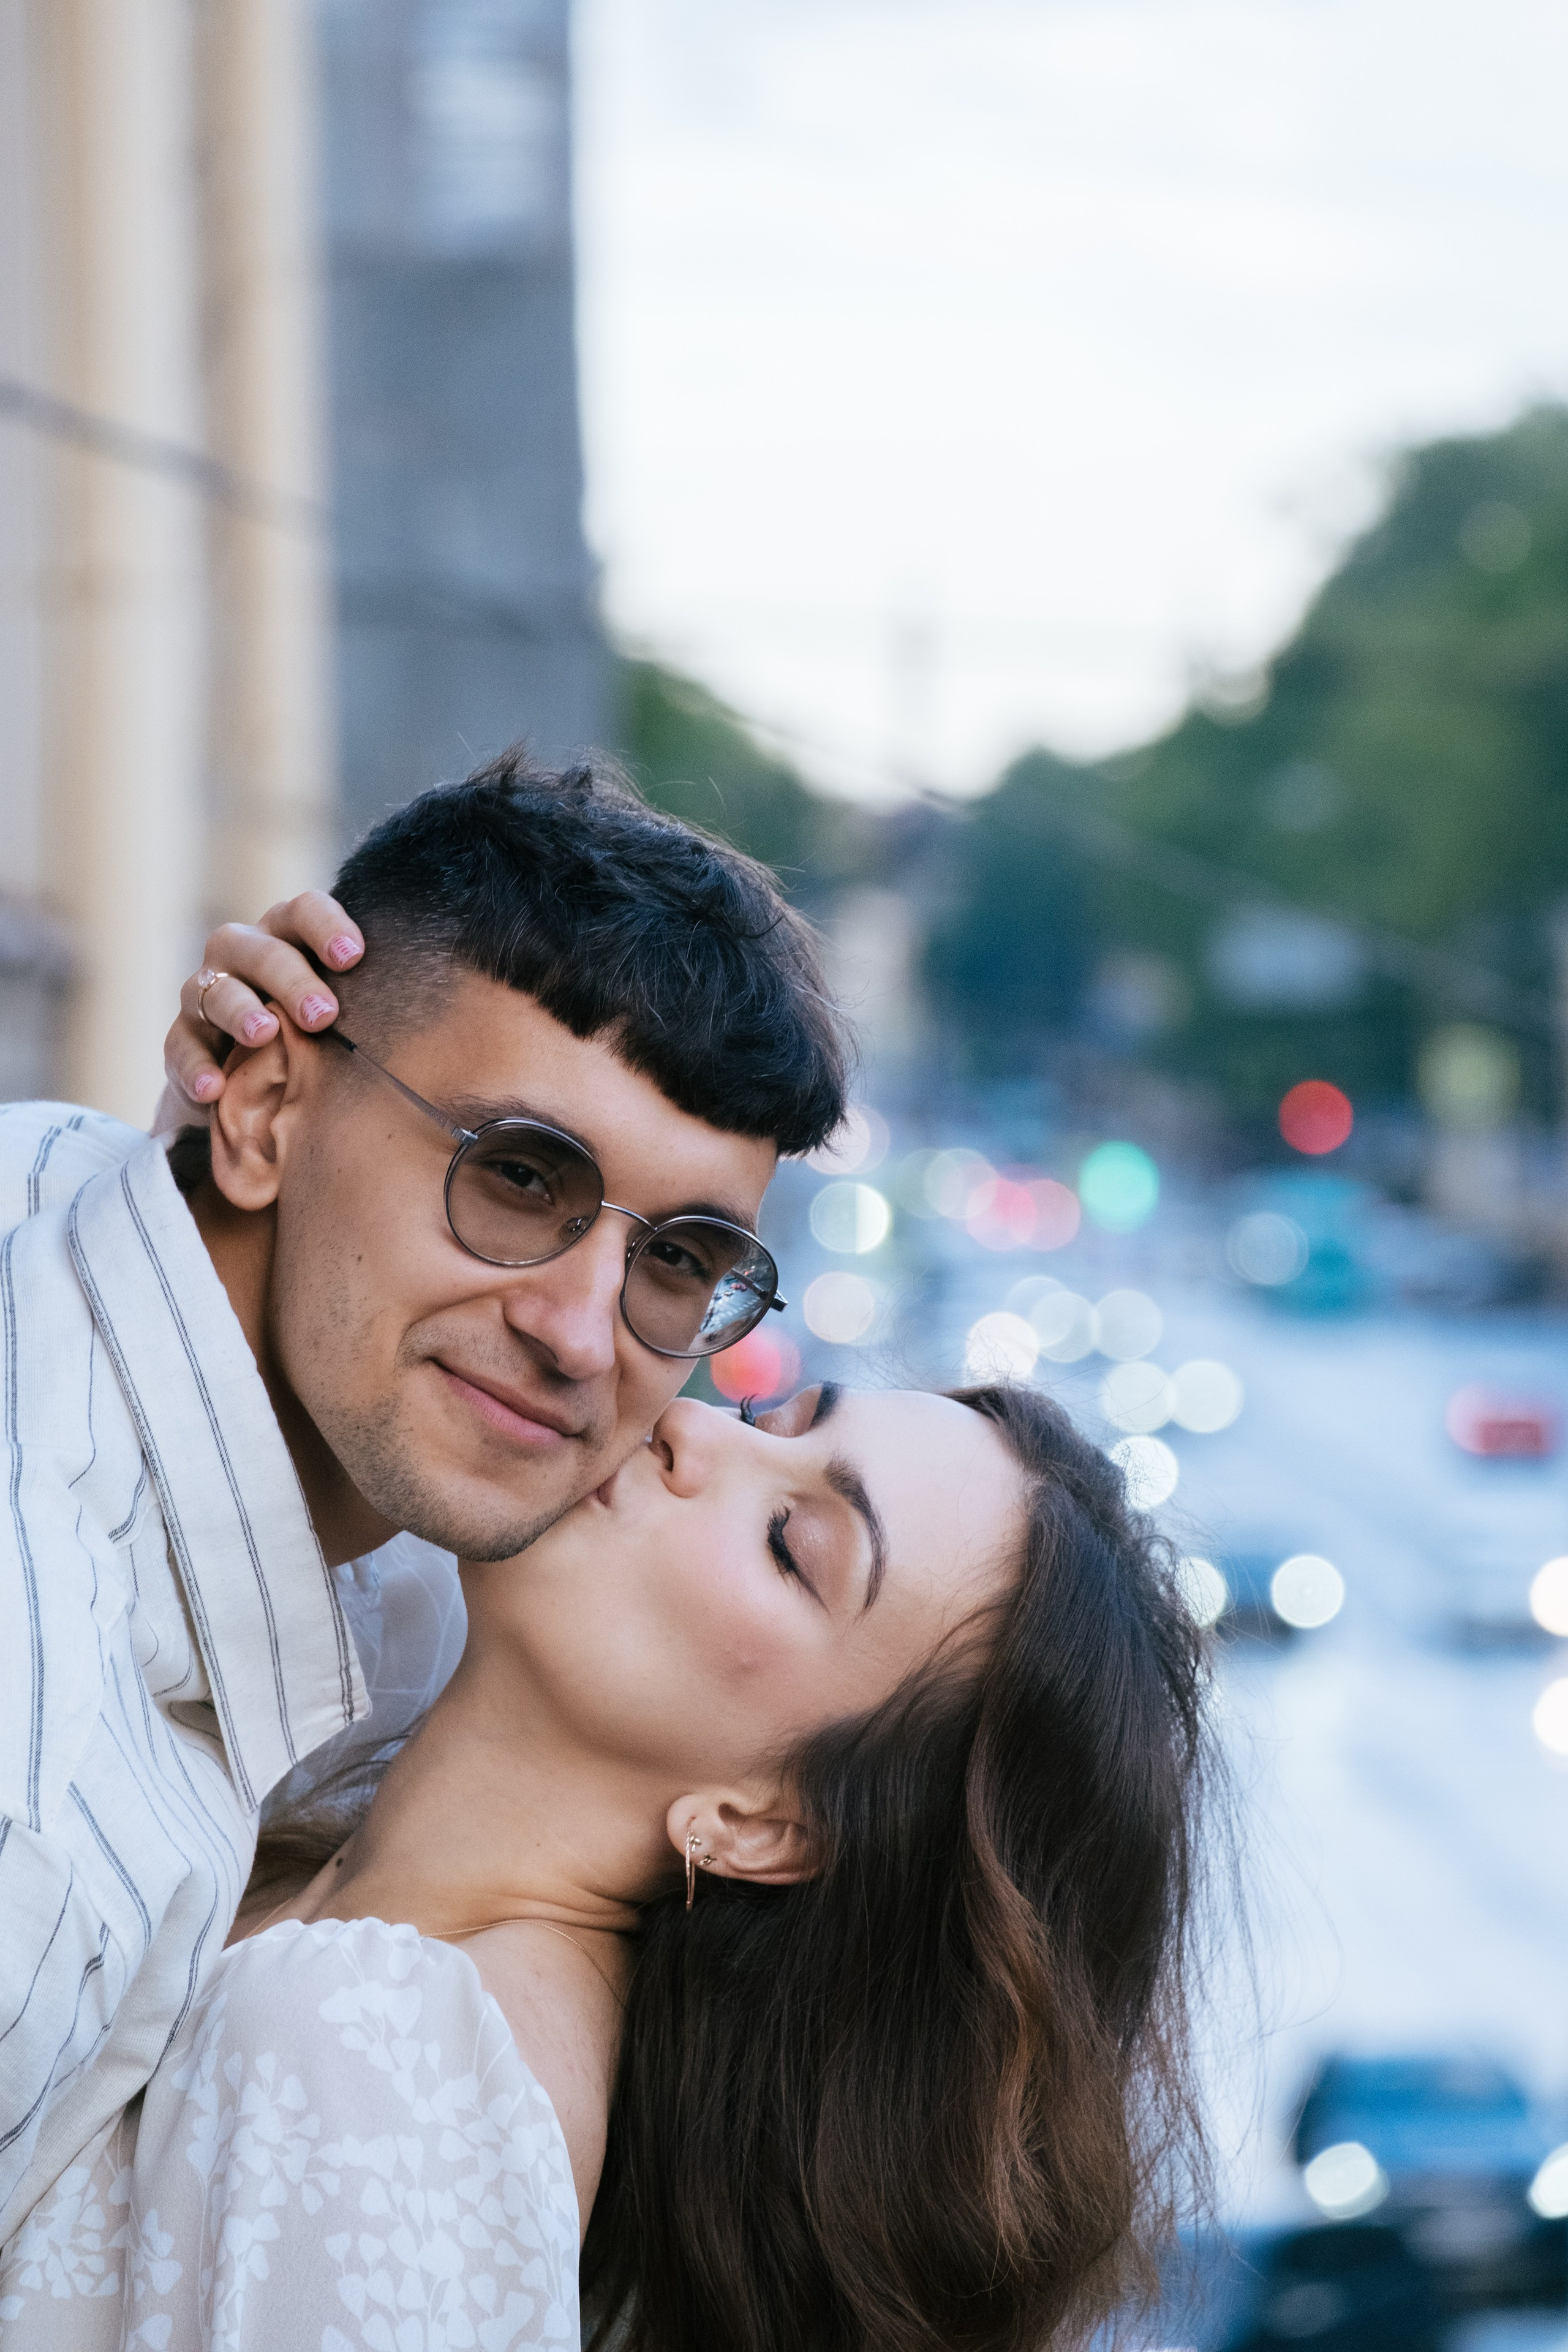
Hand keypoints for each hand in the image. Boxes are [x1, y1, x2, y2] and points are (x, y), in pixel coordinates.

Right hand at [155, 893, 363, 1131]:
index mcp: (288, 937)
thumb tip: (481, 1009)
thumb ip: (382, 999)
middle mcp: (243, 956)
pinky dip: (193, 1067)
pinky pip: (179, 1046)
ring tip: (265, 1035)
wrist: (253, 1081)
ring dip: (239, 1009)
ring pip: (212, 988)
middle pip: (257, 948)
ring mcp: (206, 995)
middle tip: (325, 1014)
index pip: (302, 910)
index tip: (355, 955)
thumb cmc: (319, 1035)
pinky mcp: (183, 1039)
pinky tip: (213, 1091)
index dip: (326, 926)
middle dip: (289, 977)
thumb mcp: (350, 1013)